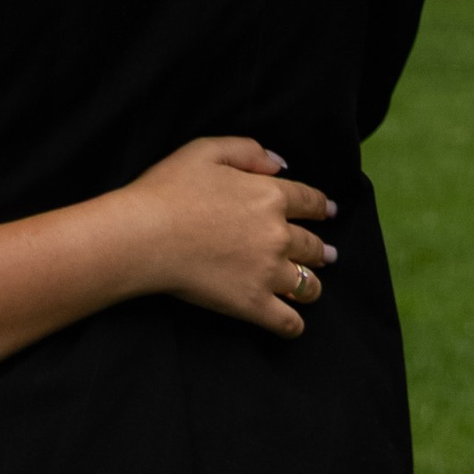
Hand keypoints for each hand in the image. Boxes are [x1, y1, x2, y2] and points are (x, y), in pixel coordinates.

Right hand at [121, 137, 335, 337]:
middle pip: (313, 245)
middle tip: (327, 254)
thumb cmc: (169, 189)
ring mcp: (268, 272)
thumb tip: (280, 164)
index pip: (309, 202)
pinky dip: (294, 323)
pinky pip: (289, 322)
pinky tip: (291, 320)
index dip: (321, 206)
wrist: (145, 235)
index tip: (328, 211)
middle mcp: (277, 235)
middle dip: (322, 250)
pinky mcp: (253, 304)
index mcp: (268, 196)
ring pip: (308, 285)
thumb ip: (248, 150)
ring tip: (309, 287)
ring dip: (311, 285)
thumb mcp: (205, 150)